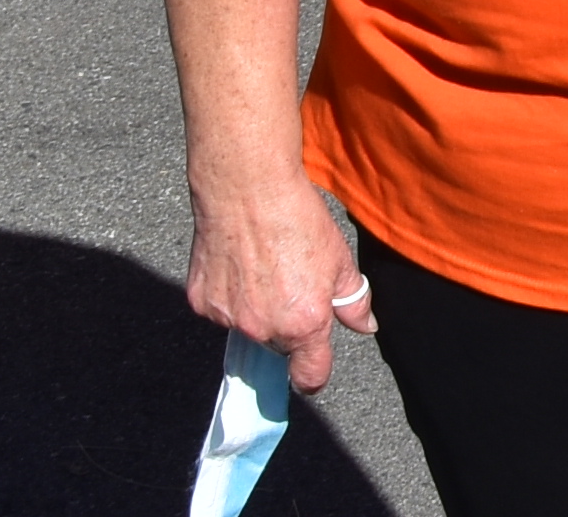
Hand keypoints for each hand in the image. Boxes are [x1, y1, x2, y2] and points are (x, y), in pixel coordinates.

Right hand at [184, 160, 373, 392]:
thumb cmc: (298, 219)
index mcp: (304, 324)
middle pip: (277, 347)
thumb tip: (365, 326)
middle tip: (288, 285)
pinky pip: (219, 310)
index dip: (312, 375)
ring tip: (262, 268)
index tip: (311, 366)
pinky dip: (228, 295)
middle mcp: (264, 329)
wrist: (246, 190)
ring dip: (255, 311)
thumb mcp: (339, 259)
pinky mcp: (202, 303)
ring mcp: (228, 319)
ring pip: (247, 328)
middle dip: (285, 327)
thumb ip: (353, 301)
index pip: (309, 377)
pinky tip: (236, 263)